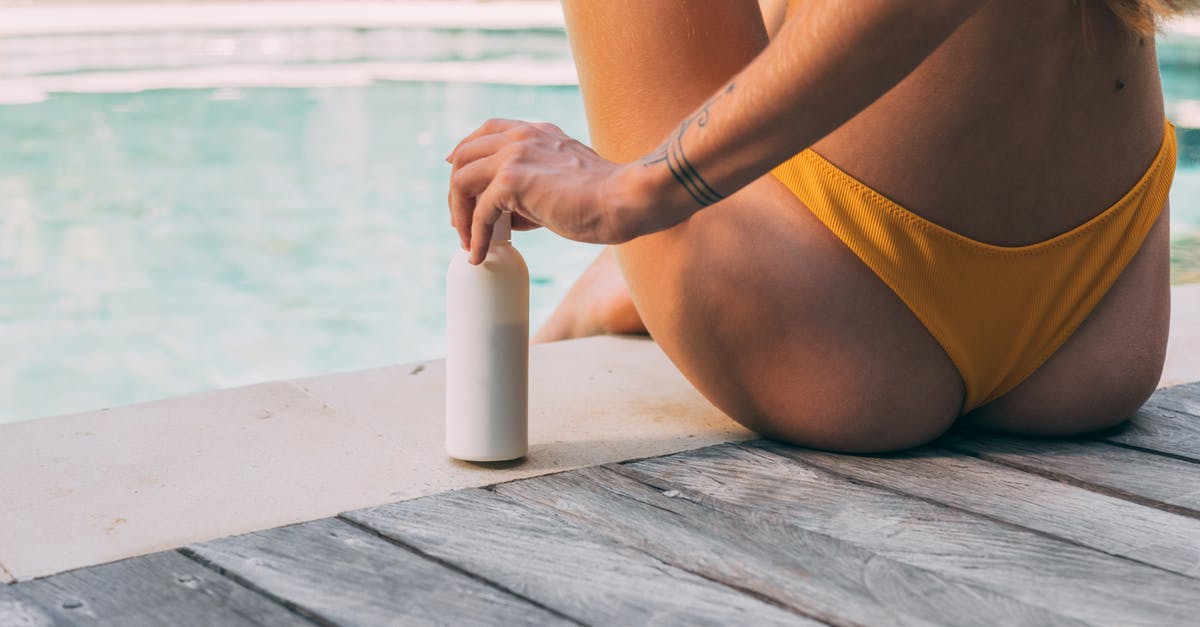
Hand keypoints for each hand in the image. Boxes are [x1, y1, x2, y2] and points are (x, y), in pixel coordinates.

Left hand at [446, 119, 641, 264]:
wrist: (623, 200)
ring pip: (462, 180)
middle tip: (459, 221)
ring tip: (467, 241)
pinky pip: (480, 212)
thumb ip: (532, 190)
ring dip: (459, 214)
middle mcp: (522, 135)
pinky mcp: (512, 180)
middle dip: (456, 190)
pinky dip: (475, 236)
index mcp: (536, 132)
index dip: (464, 151)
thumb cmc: (602, 199)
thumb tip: (507, 217)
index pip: (487, 131)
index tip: (453, 170)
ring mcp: (514, 154)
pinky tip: (478, 253)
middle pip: (465, 154)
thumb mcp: (560, 183)